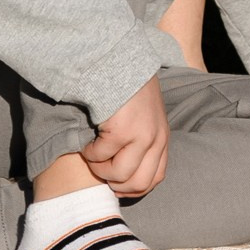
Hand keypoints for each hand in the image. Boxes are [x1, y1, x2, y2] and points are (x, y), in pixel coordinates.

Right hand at [84, 72, 168, 197]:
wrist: (119, 62)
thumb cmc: (128, 90)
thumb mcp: (146, 117)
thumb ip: (143, 142)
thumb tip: (125, 176)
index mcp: (162, 138)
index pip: (154, 179)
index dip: (132, 188)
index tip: (114, 183)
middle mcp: (156, 139)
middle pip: (138, 184)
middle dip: (115, 184)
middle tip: (101, 170)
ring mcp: (140, 136)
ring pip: (118, 175)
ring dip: (99, 169)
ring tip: (92, 154)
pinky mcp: (121, 130)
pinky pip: (99, 156)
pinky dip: (89, 152)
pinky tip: (88, 139)